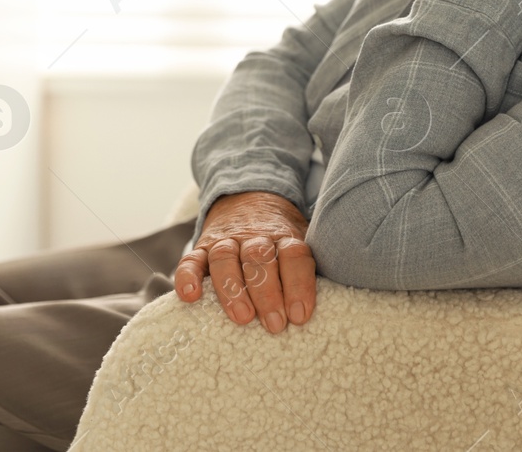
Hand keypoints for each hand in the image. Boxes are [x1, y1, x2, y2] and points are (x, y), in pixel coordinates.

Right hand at [173, 191, 314, 332]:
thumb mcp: (301, 240)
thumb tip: (333, 306)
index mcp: (284, 235)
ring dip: (233, 288)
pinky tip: (190, 296)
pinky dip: (188, 276)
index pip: (294, 255)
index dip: (298, 285)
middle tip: (275, 324)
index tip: (300, 315)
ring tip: (243, 317)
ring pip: (226, 258)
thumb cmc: (279, 237)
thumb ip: (309, 267)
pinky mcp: (202, 246)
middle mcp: (254, 236)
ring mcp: (226, 240)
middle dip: (268, 293)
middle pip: (260, 258)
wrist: (249, 197)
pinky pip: (191, 259)